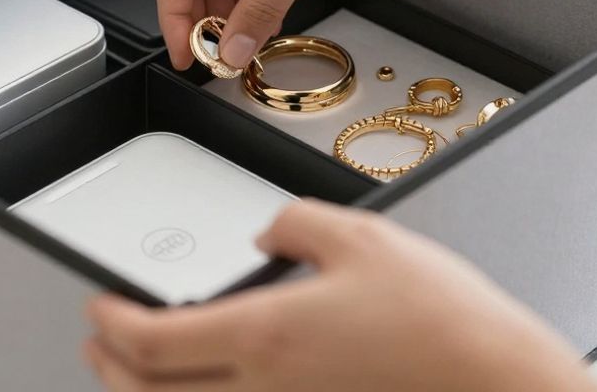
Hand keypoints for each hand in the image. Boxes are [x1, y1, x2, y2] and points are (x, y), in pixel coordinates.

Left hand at [84, 199, 596, 391]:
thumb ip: (294, 223)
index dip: (114, 325)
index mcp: (266, 336)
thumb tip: (265, 228)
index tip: (102, 307)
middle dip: (112, 369)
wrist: (497, 385)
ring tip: (139, 375)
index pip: (153, 341)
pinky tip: (212, 389)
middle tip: (99, 345)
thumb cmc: (443, 323)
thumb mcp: (363, 238)